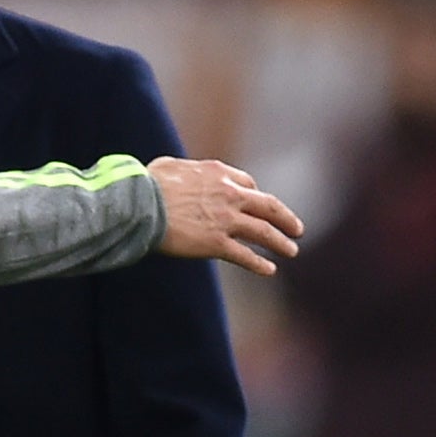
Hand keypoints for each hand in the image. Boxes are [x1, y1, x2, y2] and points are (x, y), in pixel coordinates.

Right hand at [149, 157, 302, 275]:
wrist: (138, 205)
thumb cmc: (145, 184)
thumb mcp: (168, 166)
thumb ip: (184, 170)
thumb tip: (178, 173)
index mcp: (218, 173)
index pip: (248, 184)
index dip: (255, 195)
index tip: (257, 204)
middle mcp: (229, 195)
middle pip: (268, 207)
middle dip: (286, 218)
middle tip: (296, 229)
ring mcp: (225, 220)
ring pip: (264, 232)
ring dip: (280, 242)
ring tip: (291, 250)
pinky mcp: (216, 243)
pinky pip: (245, 255)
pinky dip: (259, 264)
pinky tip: (269, 270)